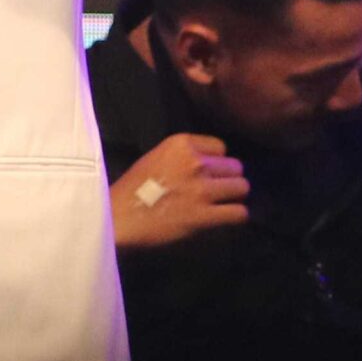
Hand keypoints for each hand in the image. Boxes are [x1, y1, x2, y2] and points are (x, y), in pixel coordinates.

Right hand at [111, 133, 249, 250]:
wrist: (119, 217)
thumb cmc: (132, 187)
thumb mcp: (156, 157)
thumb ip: (183, 156)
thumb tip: (209, 164)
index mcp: (181, 144)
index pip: (220, 147)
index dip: (215, 160)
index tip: (206, 171)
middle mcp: (195, 163)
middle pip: (235, 166)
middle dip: (228, 177)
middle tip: (218, 189)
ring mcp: (202, 190)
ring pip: (242, 187)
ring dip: (234, 196)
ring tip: (224, 203)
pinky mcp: (205, 215)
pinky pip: (239, 212)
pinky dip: (235, 215)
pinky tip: (225, 217)